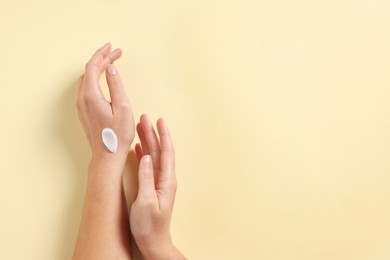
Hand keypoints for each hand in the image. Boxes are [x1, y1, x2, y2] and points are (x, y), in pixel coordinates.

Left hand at [76, 43, 134, 160]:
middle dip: (103, 59)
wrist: (107, 155)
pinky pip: (87, 88)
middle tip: (116, 53)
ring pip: (87, 79)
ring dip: (98, 69)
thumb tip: (111, 69)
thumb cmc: (117, 135)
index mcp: (91, 96)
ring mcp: (81, 106)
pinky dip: (96, 79)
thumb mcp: (123, 108)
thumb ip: (116, 86)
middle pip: (89, 71)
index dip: (102, 54)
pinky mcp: (84, 112)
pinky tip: (104, 80)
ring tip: (112, 63)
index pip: (93, 67)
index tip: (112, 47)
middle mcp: (82, 99)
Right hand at [130, 115, 184, 259]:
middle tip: (144, 117)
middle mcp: (165, 178)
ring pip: (154, 155)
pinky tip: (138, 148)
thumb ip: (146, 178)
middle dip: (153, 133)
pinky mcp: (152, 186)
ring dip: (147, 141)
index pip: (167, 152)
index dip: (163, 135)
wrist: (153, 241)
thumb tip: (145, 157)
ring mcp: (158, 182)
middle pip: (160, 150)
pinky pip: (148, 165)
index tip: (159, 120)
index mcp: (166, 180)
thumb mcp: (146, 202)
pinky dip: (143, 153)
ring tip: (140, 127)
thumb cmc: (150, 226)